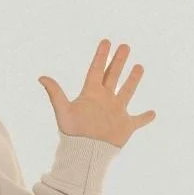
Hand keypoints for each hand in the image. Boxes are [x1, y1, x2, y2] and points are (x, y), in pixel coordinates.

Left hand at [37, 39, 155, 147]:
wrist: (86, 153)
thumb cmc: (73, 133)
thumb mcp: (63, 110)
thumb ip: (55, 93)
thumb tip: (41, 77)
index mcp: (90, 94)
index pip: (96, 70)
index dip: (101, 56)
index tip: (106, 41)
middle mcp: (104, 100)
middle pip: (112, 76)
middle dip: (118, 61)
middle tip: (125, 46)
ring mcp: (115, 112)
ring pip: (126, 92)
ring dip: (133, 79)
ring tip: (139, 66)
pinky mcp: (125, 126)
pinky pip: (138, 120)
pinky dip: (146, 117)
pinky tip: (153, 113)